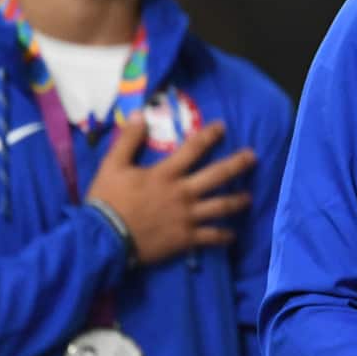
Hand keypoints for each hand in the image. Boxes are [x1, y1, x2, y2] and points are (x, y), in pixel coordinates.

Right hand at [86, 119, 256, 264]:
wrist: (103, 240)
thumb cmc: (107, 201)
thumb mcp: (112, 165)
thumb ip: (128, 140)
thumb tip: (139, 115)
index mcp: (166, 173)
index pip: (194, 148)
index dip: (210, 135)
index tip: (222, 127)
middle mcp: (183, 193)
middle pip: (218, 175)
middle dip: (238, 164)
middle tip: (253, 157)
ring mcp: (187, 217)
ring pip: (221, 206)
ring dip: (238, 200)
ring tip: (249, 197)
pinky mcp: (185, 239)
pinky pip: (211, 237)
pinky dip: (224, 236)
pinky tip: (233, 235)